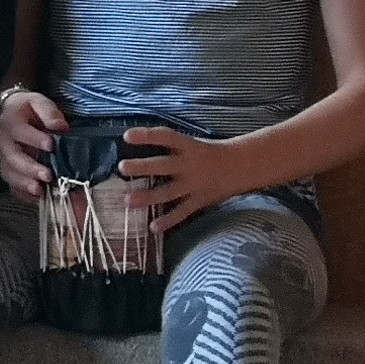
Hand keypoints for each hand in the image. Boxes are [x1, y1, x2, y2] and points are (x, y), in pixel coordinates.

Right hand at [0, 88, 65, 195]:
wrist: (13, 113)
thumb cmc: (29, 110)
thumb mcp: (39, 102)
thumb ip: (49, 112)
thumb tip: (61, 126)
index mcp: (10, 122)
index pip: (18, 130)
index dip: (33, 139)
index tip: (51, 145)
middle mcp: (3, 142)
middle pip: (12, 157)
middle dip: (29, 168)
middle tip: (47, 175)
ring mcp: (4, 158)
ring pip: (9, 173)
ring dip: (24, 183)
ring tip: (40, 191)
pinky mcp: (9, 171)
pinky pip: (11, 185)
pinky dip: (22, 193)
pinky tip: (37, 197)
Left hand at [124, 125, 266, 235]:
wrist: (242, 166)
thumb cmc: (209, 152)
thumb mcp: (192, 143)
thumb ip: (170, 146)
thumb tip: (136, 142)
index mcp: (188, 146)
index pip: (166, 137)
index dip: (147, 136)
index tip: (127, 136)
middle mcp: (190, 165)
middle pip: (163, 165)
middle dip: (142, 167)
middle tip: (122, 167)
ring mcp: (194, 185)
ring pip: (168, 191)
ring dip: (147, 197)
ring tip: (127, 200)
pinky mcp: (199, 200)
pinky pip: (182, 212)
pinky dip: (168, 221)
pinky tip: (153, 227)